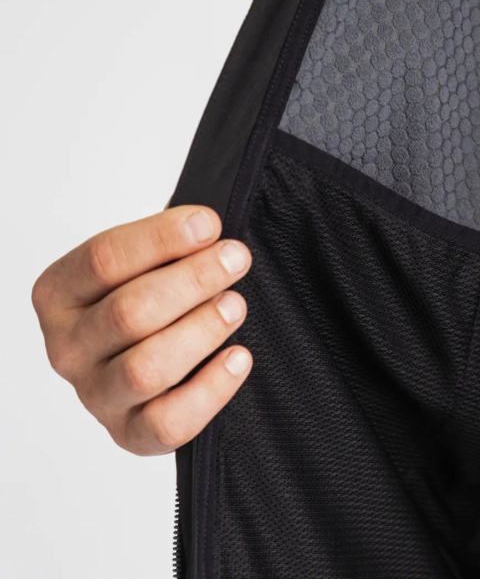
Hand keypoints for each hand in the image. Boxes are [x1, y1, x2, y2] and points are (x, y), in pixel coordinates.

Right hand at [31, 202, 252, 455]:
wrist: (148, 358)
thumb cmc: (147, 301)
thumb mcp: (144, 264)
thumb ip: (166, 247)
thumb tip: (206, 229)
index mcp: (60, 294)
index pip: (103, 260)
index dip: (162, 239)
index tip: (209, 224)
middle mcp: (68, 348)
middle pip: (128, 313)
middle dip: (193, 281)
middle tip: (235, 259)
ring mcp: (97, 395)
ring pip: (146, 368)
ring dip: (201, 330)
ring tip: (235, 305)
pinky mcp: (131, 433)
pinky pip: (169, 422)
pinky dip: (211, 388)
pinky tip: (239, 357)